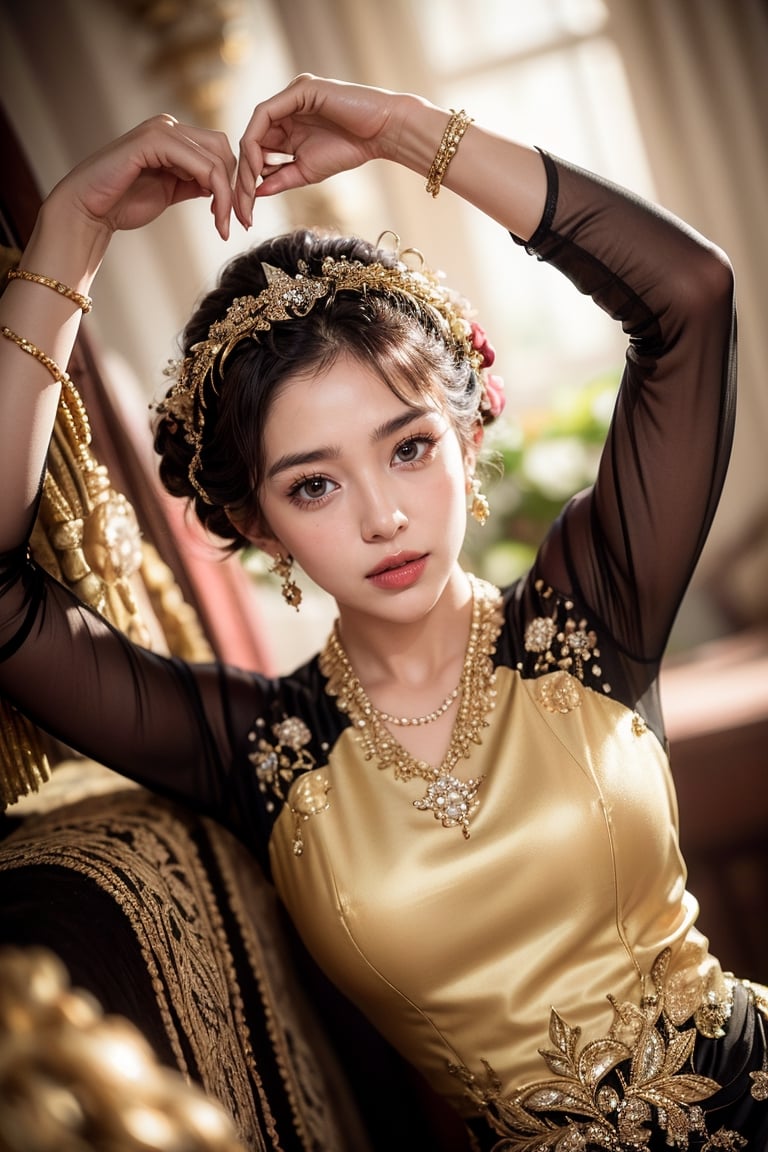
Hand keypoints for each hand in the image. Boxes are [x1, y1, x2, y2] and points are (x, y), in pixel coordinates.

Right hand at [47, 115, 237, 242]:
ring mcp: (160, 130)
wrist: (90, 211)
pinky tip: (215, 216)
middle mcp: (167, 126)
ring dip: (227, 195)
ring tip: (224, 224)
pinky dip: (216, 192)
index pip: (218, 150)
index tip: (234, 217)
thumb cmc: (123, 203)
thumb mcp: (170, 191)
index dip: (231, 183)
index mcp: (172, 136)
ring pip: (216, 158)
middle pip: (223, 149)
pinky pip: (200, 165)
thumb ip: (193, 182)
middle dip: (234, 188)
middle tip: (236, 222)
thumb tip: (220, 186)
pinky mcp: (153, 141)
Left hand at [235, 74, 416, 225]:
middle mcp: (286, 109)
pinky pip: (265, 114)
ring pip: (255, 128)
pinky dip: (256, 139)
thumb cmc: (350, 150)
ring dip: (247, 160)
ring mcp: (290, 97)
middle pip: (252, 140)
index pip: (259, 149)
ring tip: (247, 189)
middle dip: (243, 173)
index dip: (248, 178)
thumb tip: (255, 192)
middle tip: (241, 204)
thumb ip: (280, 179)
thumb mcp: (306, 172)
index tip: (245, 208)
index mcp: (288, 126)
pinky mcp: (298, 90)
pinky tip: (257, 164)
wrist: (380, 134)